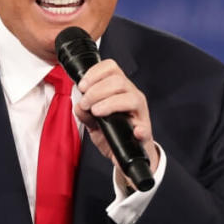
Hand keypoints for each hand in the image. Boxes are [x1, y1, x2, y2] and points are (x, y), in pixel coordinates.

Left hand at [74, 59, 159, 189]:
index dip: (95, 73)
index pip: (111, 68)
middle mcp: (131, 96)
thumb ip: (85, 113)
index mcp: (119, 90)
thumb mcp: (94, 122)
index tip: (82, 86)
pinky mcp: (144, 132)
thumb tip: (79, 106)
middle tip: (85, 103)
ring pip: (131, 97)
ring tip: (96, 112)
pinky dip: (139, 129)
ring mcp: (140, 113)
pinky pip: (145, 128)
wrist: (127, 155)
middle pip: (118, 81)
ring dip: (109, 103)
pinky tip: (134, 132)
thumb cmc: (113, 133)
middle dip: (96, 90)